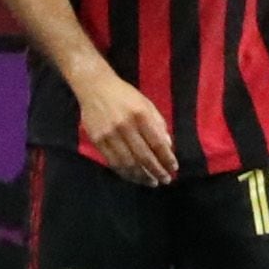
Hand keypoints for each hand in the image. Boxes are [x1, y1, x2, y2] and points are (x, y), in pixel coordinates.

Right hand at [73, 64, 177, 184]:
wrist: (94, 87)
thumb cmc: (124, 95)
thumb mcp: (146, 103)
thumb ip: (158, 124)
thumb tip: (167, 147)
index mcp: (140, 115)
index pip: (157, 143)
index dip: (166, 158)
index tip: (173, 168)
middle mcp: (125, 126)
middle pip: (143, 156)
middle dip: (156, 171)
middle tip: (165, 180)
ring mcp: (109, 135)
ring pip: (128, 163)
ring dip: (141, 176)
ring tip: (151, 182)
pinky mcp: (97, 140)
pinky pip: (113, 162)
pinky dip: (125, 173)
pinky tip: (134, 177)